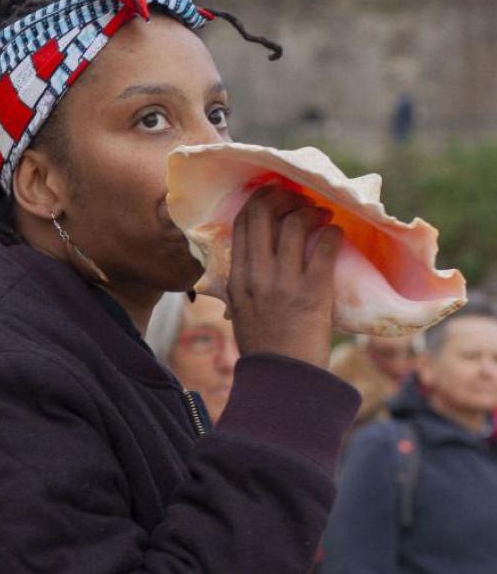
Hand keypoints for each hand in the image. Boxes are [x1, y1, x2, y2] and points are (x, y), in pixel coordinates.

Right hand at [226, 185, 343, 368]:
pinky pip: (324, 248)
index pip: (241, 223)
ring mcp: (284, 282)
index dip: (258, 201)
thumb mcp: (240, 309)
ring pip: (294, 224)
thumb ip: (244, 280)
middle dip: (283, 197)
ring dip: (311, 212)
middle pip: (264, 214)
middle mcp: (256, 274)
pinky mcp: (314, 292)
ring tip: (322, 214)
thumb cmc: (264, 345)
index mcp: (236, 277)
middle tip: (299, 198)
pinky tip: (336, 233)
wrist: (285, 378)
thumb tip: (253, 255)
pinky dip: (332, 233)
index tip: (273, 195)